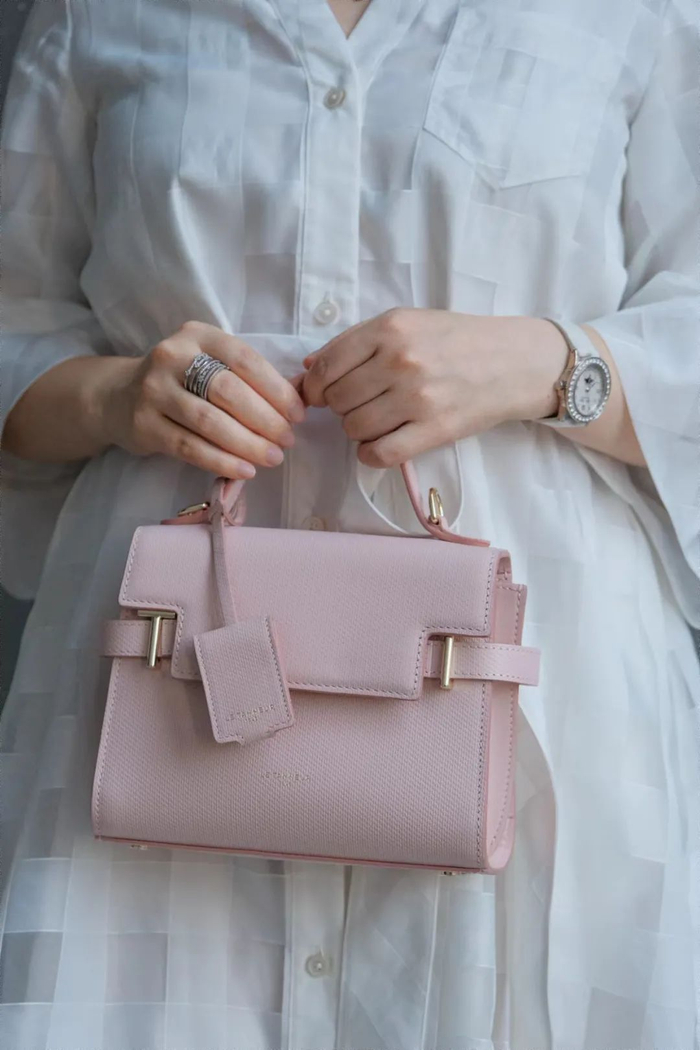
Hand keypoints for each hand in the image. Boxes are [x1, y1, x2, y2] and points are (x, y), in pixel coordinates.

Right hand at [89, 320, 305, 478]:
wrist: (118, 397)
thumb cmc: (181, 382)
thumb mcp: (210, 365)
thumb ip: (247, 378)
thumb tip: (297, 403)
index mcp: (198, 336)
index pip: (245, 360)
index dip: (276, 389)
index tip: (298, 415)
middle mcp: (172, 356)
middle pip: (228, 391)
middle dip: (265, 420)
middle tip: (287, 441)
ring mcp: (154, 390)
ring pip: (209, 421)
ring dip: (247, 444)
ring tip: (272, 458)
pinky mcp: (143, 423)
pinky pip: (189, 446)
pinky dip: (221, 461)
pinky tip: (244, 470)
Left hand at [299, 308, 567, 466]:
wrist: (513, 362)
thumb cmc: (456, 340)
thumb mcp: (407, 322)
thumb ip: (356, 341)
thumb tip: (308, 370)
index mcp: (390, 328)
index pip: (327, 365)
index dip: (316, 386)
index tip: (322, 394)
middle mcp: (400, 361)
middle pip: (338, 399)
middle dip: (342, 406)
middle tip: (363, 403)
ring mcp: (417, 398)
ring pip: (354, 428)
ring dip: (357, 430)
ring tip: (378, 420)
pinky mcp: (434, 430)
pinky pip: (379, 454)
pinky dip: (370, 454)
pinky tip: (381, 444)